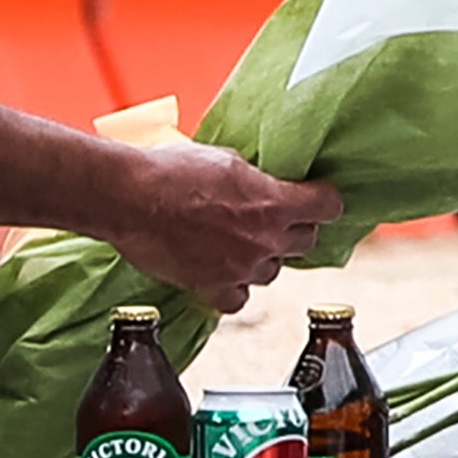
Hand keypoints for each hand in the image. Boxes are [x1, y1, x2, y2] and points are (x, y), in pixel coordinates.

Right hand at [107, 141, 340, 310]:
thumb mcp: (227, 159)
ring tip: (239, 242)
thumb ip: (256, 179)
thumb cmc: (171, 171)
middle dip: (295, 229)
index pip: (328, 207)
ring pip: (273, 271)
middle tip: (275, 219)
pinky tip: (223, 271)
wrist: (129, 197)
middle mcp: (263, 239)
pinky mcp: (211, 288)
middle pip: (305, 241)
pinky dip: (234, 287)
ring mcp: (239, 267)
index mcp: (273, 203)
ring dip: (262, 258)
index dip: (323, 201)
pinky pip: (239, 299)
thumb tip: (266, 183)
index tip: (315, 199)